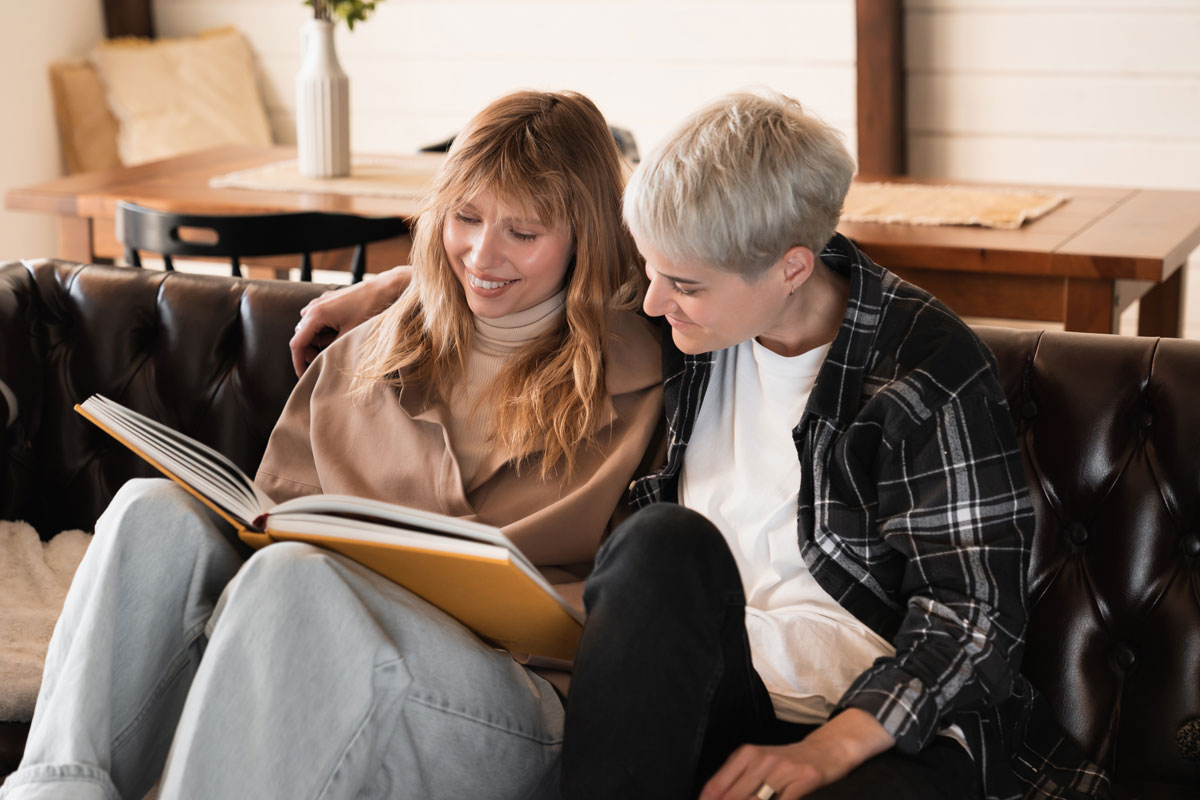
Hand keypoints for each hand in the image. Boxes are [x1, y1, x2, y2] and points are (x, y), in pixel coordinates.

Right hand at [289, 266, 410, 375]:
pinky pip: (319, 319)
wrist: (384, 288)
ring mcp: (320, 302)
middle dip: (311, 351)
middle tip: (327, 360)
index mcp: (316, 315)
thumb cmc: (369, 310)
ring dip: (320, 341)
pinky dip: (326, 330)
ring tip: (339, 343)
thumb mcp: (350, 336)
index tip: (304, 376)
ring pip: (311, 329)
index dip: (298, 363)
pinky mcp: (329, 301)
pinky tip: (342, 333)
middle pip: (302, 336)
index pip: (297, 344)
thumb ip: (331, 350)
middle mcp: (314, 307)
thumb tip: (322, 364)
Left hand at [699, 709, 893, 799]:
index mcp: (746, 755)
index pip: (716, 786)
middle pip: (733, 797)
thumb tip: (713, 799)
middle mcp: (762, 760)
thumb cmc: (788, 762)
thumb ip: (736, 783)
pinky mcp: (804, 779)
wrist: (827, 749)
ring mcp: (783, 770)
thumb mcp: (759, 764)